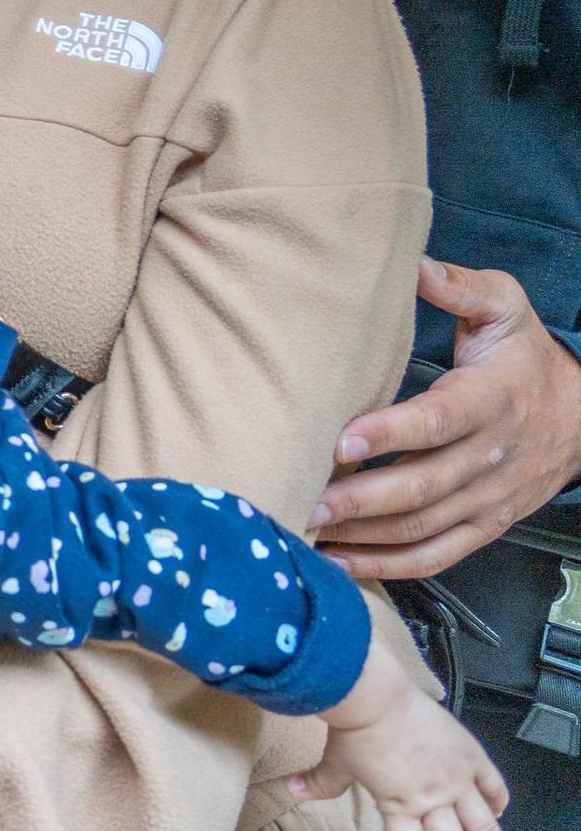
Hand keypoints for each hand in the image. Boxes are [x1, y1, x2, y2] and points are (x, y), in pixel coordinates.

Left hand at [295, 640, 519, 830]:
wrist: (375, 694)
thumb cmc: (352, 729)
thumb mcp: (335, 762)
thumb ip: (320, 783)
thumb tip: (292, 791)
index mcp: (399, 805)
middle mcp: (432, 798)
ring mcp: (456, 778)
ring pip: (483, 828)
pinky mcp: (470, 755)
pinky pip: (492, 785)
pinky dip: (499, 802)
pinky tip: (502, 817)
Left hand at [315, 258, 580, 577]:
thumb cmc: (524, 356)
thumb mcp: (505, 308)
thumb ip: (461, 286)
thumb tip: (415, 263)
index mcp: (490, 400)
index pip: (439, 422)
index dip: (391, 433)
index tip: (341, 440)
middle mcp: (490, 457)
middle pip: (423, 486)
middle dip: (361, 499)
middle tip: (306, 500)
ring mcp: (488, 498)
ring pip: (423, 528)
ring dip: (364, 537)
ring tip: (306, 531)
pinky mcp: (484, 526)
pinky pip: (435, 556)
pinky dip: (387, 567)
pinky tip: (338, 562)